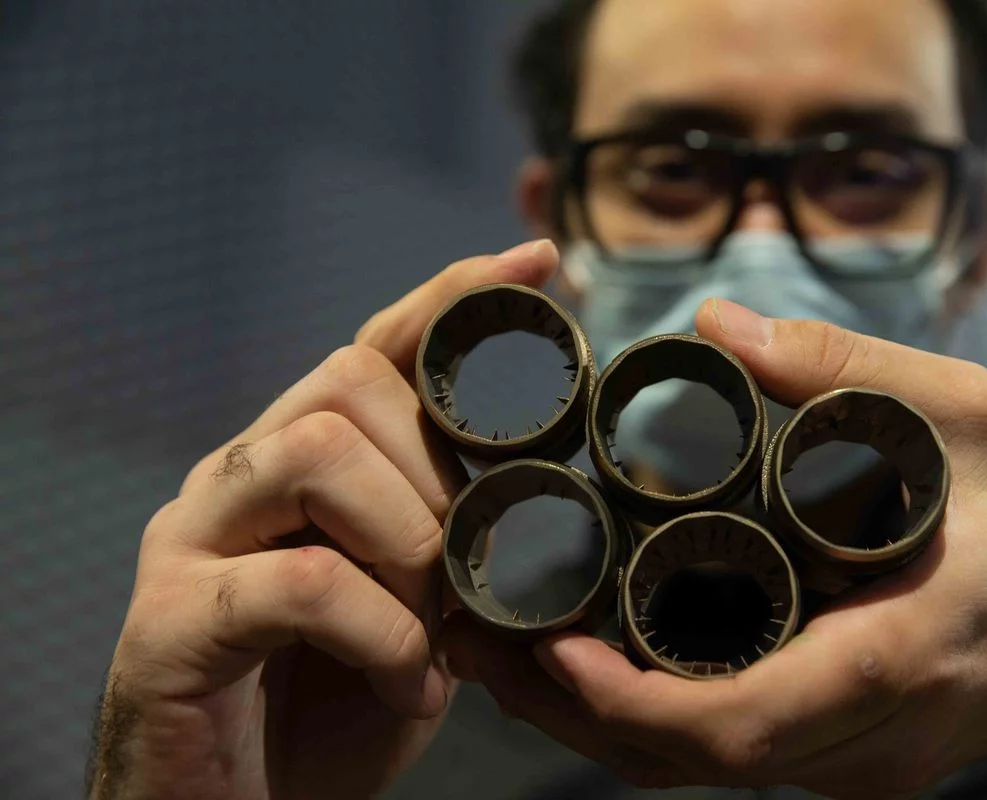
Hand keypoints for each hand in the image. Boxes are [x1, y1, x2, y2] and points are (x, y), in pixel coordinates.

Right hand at [88, 240, 558, 799]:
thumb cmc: (336, 702)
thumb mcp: (420, 607)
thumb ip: (454, 538)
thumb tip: (540, 492)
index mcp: (301, 460)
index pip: (375, 345)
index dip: (456, 300)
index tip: (538, 266)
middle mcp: (239, 474)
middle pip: (350, 383)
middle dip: (441, 470)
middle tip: (472, 565)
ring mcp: (193, 538)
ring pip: (317, 454)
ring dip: (411, 542)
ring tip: (438, 628)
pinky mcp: (169, 621)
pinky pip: (297, 582)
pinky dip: (381, 633)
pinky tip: (410, 684)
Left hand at [443, 297, 986, 798]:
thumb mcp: (966, 416)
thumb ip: (846, 370)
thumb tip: (713, 326)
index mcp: (902, 656)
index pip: (747, 723)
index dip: (634, 702)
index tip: (552, 648)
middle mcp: (867, 737)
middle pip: (693, 763)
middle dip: (572, 712)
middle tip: (481, 634)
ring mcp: (848, 763)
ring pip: (694, 772)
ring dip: (589, 721)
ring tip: (500, 644)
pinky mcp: (834, 757)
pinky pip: (720, 758)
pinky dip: (639, 721)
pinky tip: (579, 664)